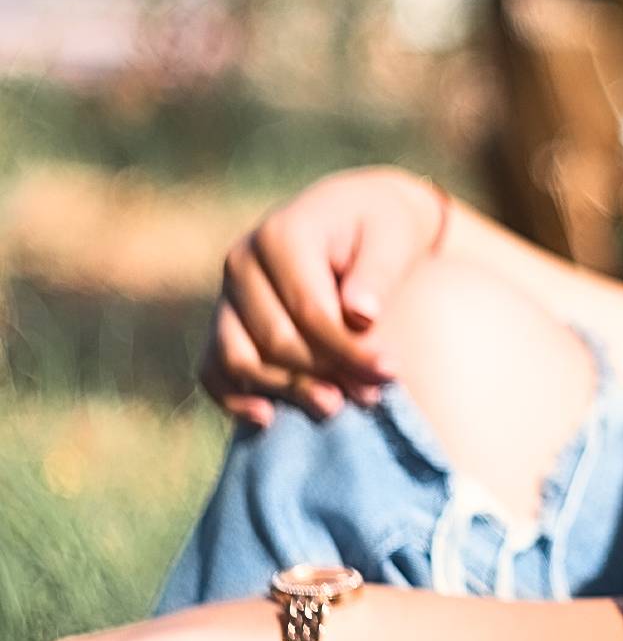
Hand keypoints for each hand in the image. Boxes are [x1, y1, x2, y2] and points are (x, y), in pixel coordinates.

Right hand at [200, 168, 447, 427]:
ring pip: (239, 359)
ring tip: (334, 406)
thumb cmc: (379, 231)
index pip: (310, 311)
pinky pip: (213, 368)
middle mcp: (243, 262)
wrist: (354, 222)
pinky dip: (233, 397)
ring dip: (286, 391)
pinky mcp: (225, 322)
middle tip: (373, 394)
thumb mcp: (392, 238)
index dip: (351, 349)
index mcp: (281, 235)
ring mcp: (228, 294)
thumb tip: (361, 314)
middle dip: (327, 373)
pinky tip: (268, 418)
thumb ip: (378, 273)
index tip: (390, 372)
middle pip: (276, 341)